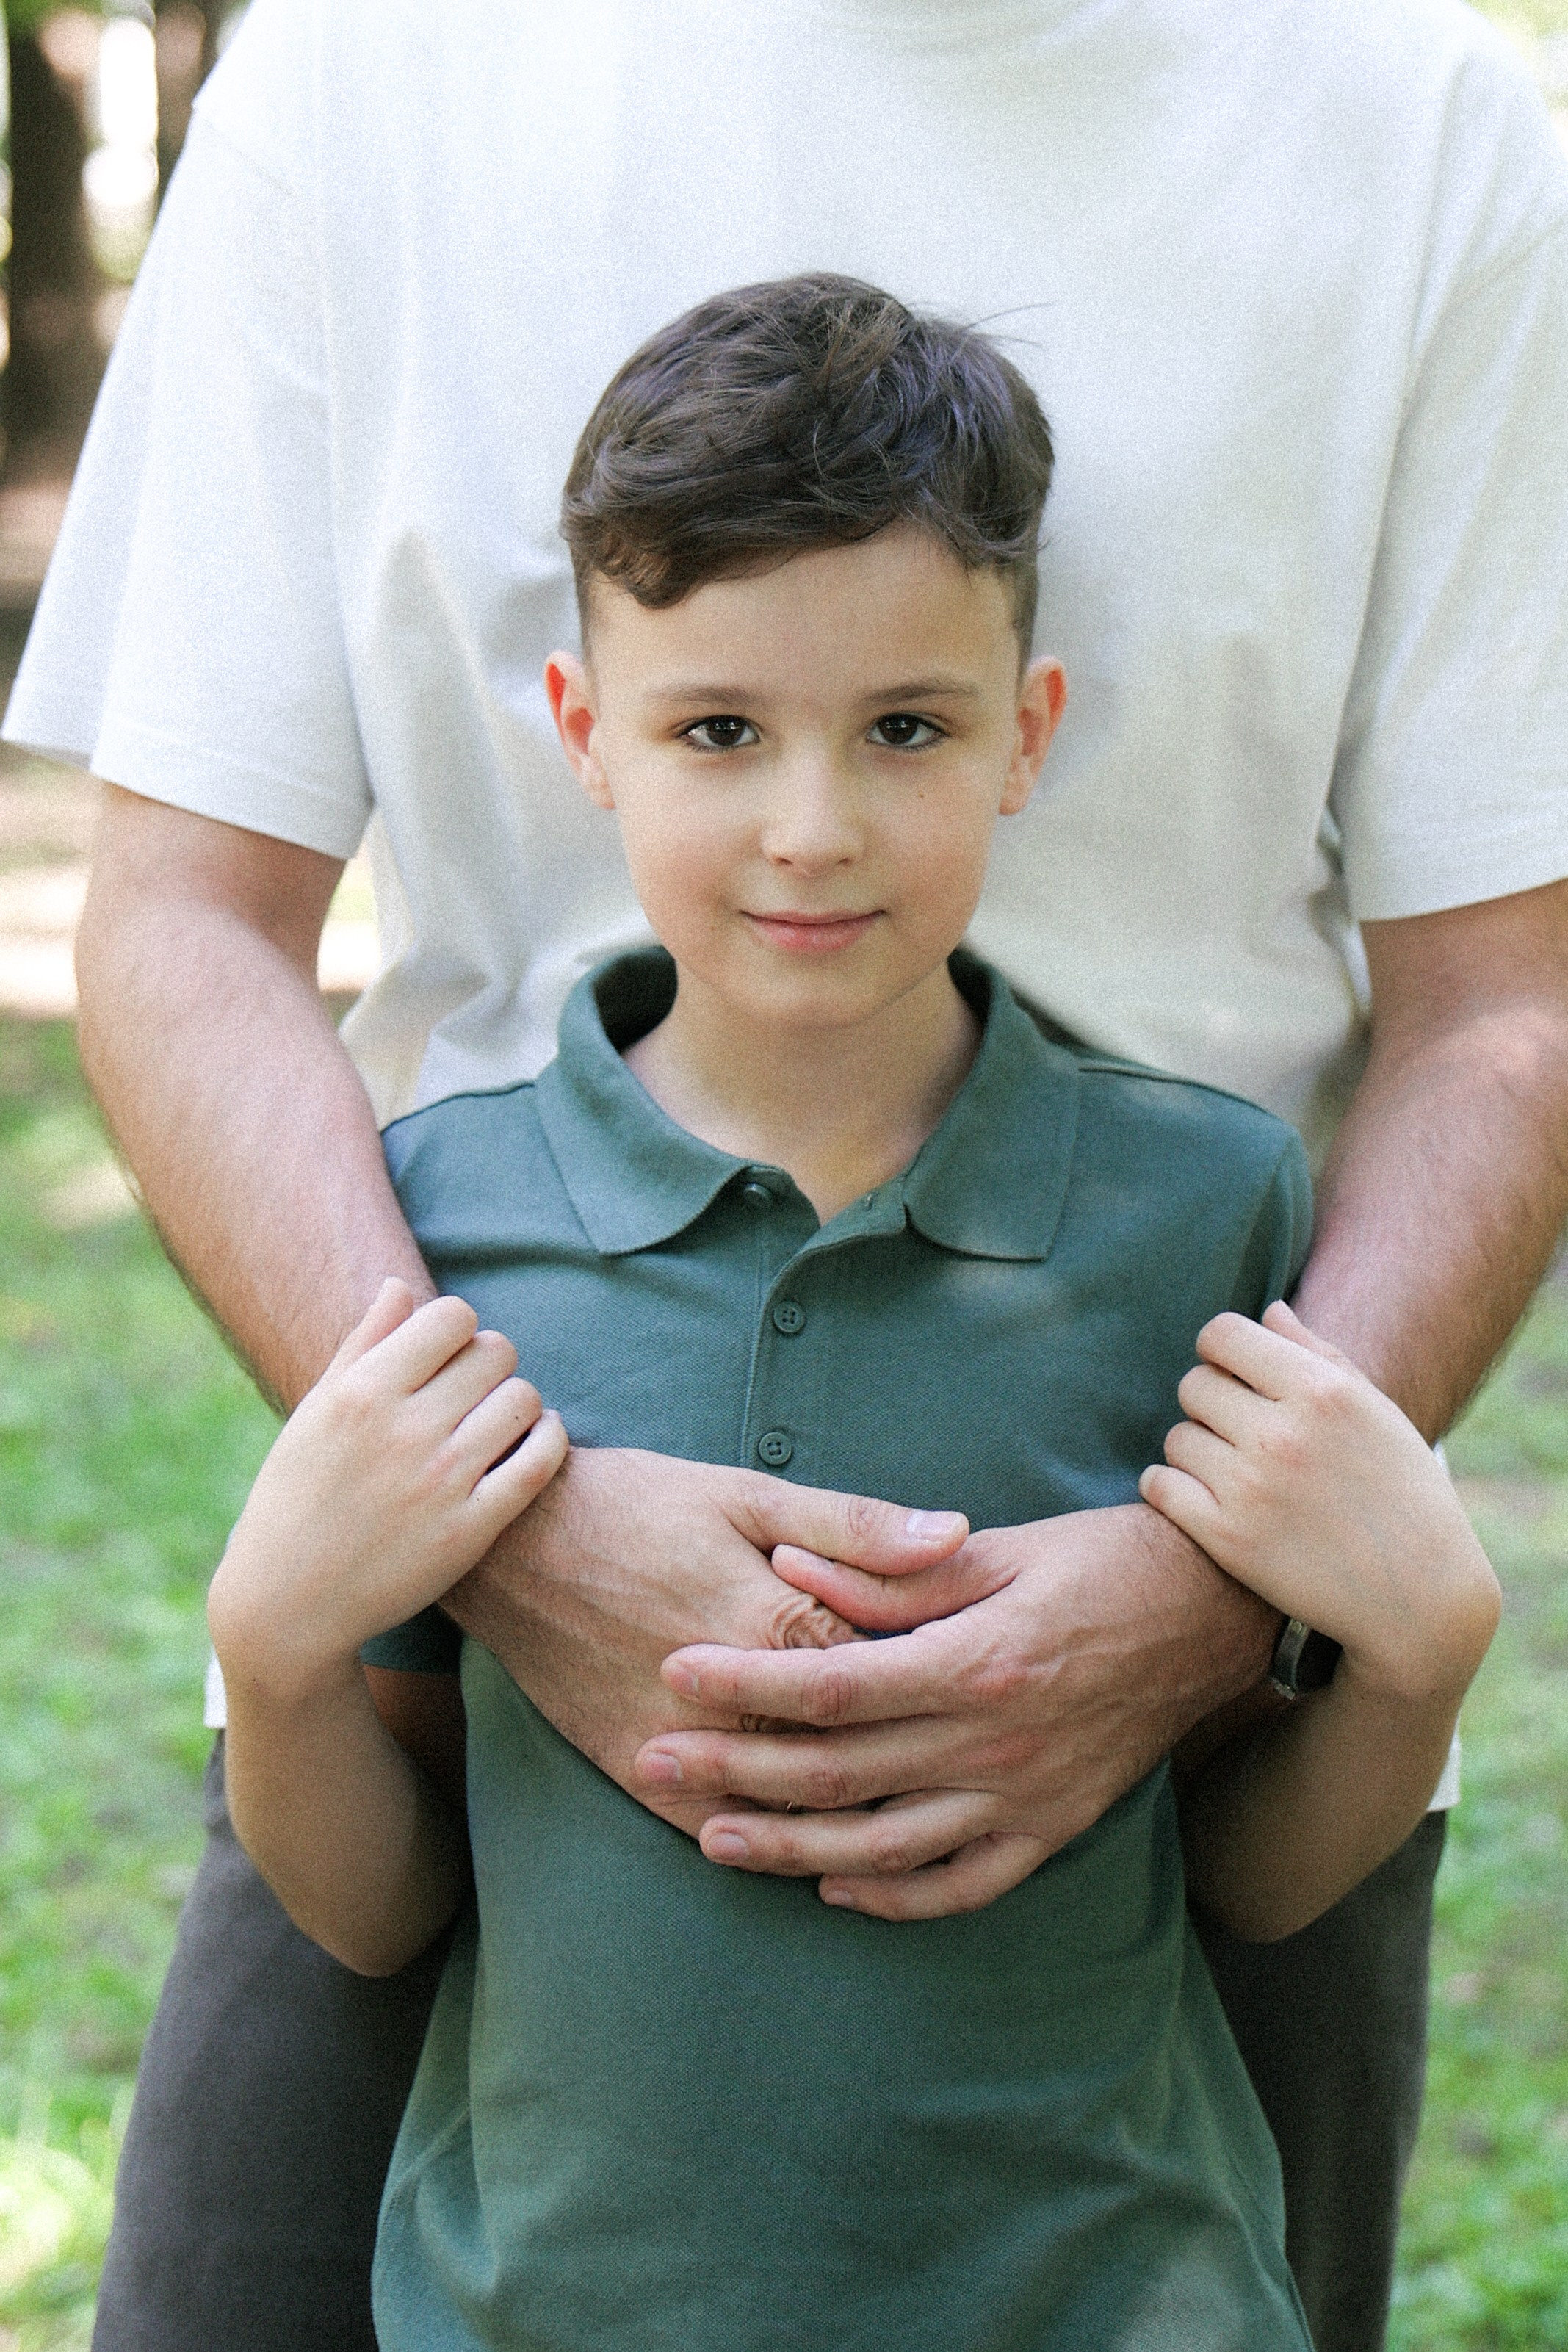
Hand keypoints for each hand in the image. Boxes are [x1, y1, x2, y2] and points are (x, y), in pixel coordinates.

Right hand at [210, 1279, 566, 1689]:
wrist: (288, 1603)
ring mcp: (441, 1481)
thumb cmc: (299, 1496)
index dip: (458, 1328)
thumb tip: (402, 1284)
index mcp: (361, 1392)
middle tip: (474, 1391)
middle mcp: (403, 1430)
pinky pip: (541, 1461)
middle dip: (490, 1363)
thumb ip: (363, 1344)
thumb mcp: (316, 1413)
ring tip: (499, 1418)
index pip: (451, 1316)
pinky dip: (549, 1439)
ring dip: (519, 1402)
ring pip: (524, 1400)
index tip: (447, 1355)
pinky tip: (535, 1439)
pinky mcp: (470, 1530)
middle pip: (496, 1352)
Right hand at [441, 1453, 967, 1839]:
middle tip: (999, 1763)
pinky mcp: (641, 1774)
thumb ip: (854, 1527)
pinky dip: (778, 1850)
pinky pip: (724, 1835)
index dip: (954, 1683)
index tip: (1011, 1684)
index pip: (894, 1673)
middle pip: (858, 1753)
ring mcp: (687, 1749)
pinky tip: (828, 1858)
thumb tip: (956, 1532)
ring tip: (938, 1820)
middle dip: (930, 1761)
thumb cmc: (636, 1503)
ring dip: (867, 1822)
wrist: (510, 1548)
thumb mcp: (748, 1493)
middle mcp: (738, 1701)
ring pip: (797, 1811)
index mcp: (777, 1620)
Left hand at [631, 1503, 1275, 1915]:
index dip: (743, 1684)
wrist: (1214, 1612)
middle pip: (837, 1773)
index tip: (673, 1674)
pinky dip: (891, 1897)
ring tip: (713, 1837)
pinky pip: (960, 1887)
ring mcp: (1024, 1799)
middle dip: (733, 1769)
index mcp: (978, 1662)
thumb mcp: (1000, 1550)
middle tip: (652, 1760)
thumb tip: (791, 1571)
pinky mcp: (1052, 1830)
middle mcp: (995, 1745)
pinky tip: (834, 1889)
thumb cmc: (1105, 1561)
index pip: (831, 1687)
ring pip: (882, 1848)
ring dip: (788, 1849)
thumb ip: (892, 1575)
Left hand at [1139, 1300, 1498, 1702]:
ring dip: (1196, 1449)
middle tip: (1239, 1431)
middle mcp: (1282, 1435)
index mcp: (1321, 1392)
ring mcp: (1251, 1488)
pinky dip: (1168, 1488)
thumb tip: (1267, 1310)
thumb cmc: (1401, 1492)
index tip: (1231, 1372)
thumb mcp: (1376, 1412)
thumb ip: (1319, 1353)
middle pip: (1193, 1385)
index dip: (1220, 1351)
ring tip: (1235, 1471)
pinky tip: (1198, 1495)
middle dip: (1211, 1402)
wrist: (1419, 1596)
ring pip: (1177, 1438)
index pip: (1221, 1335)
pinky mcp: (1228, 1539)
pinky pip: (1160, 1487)